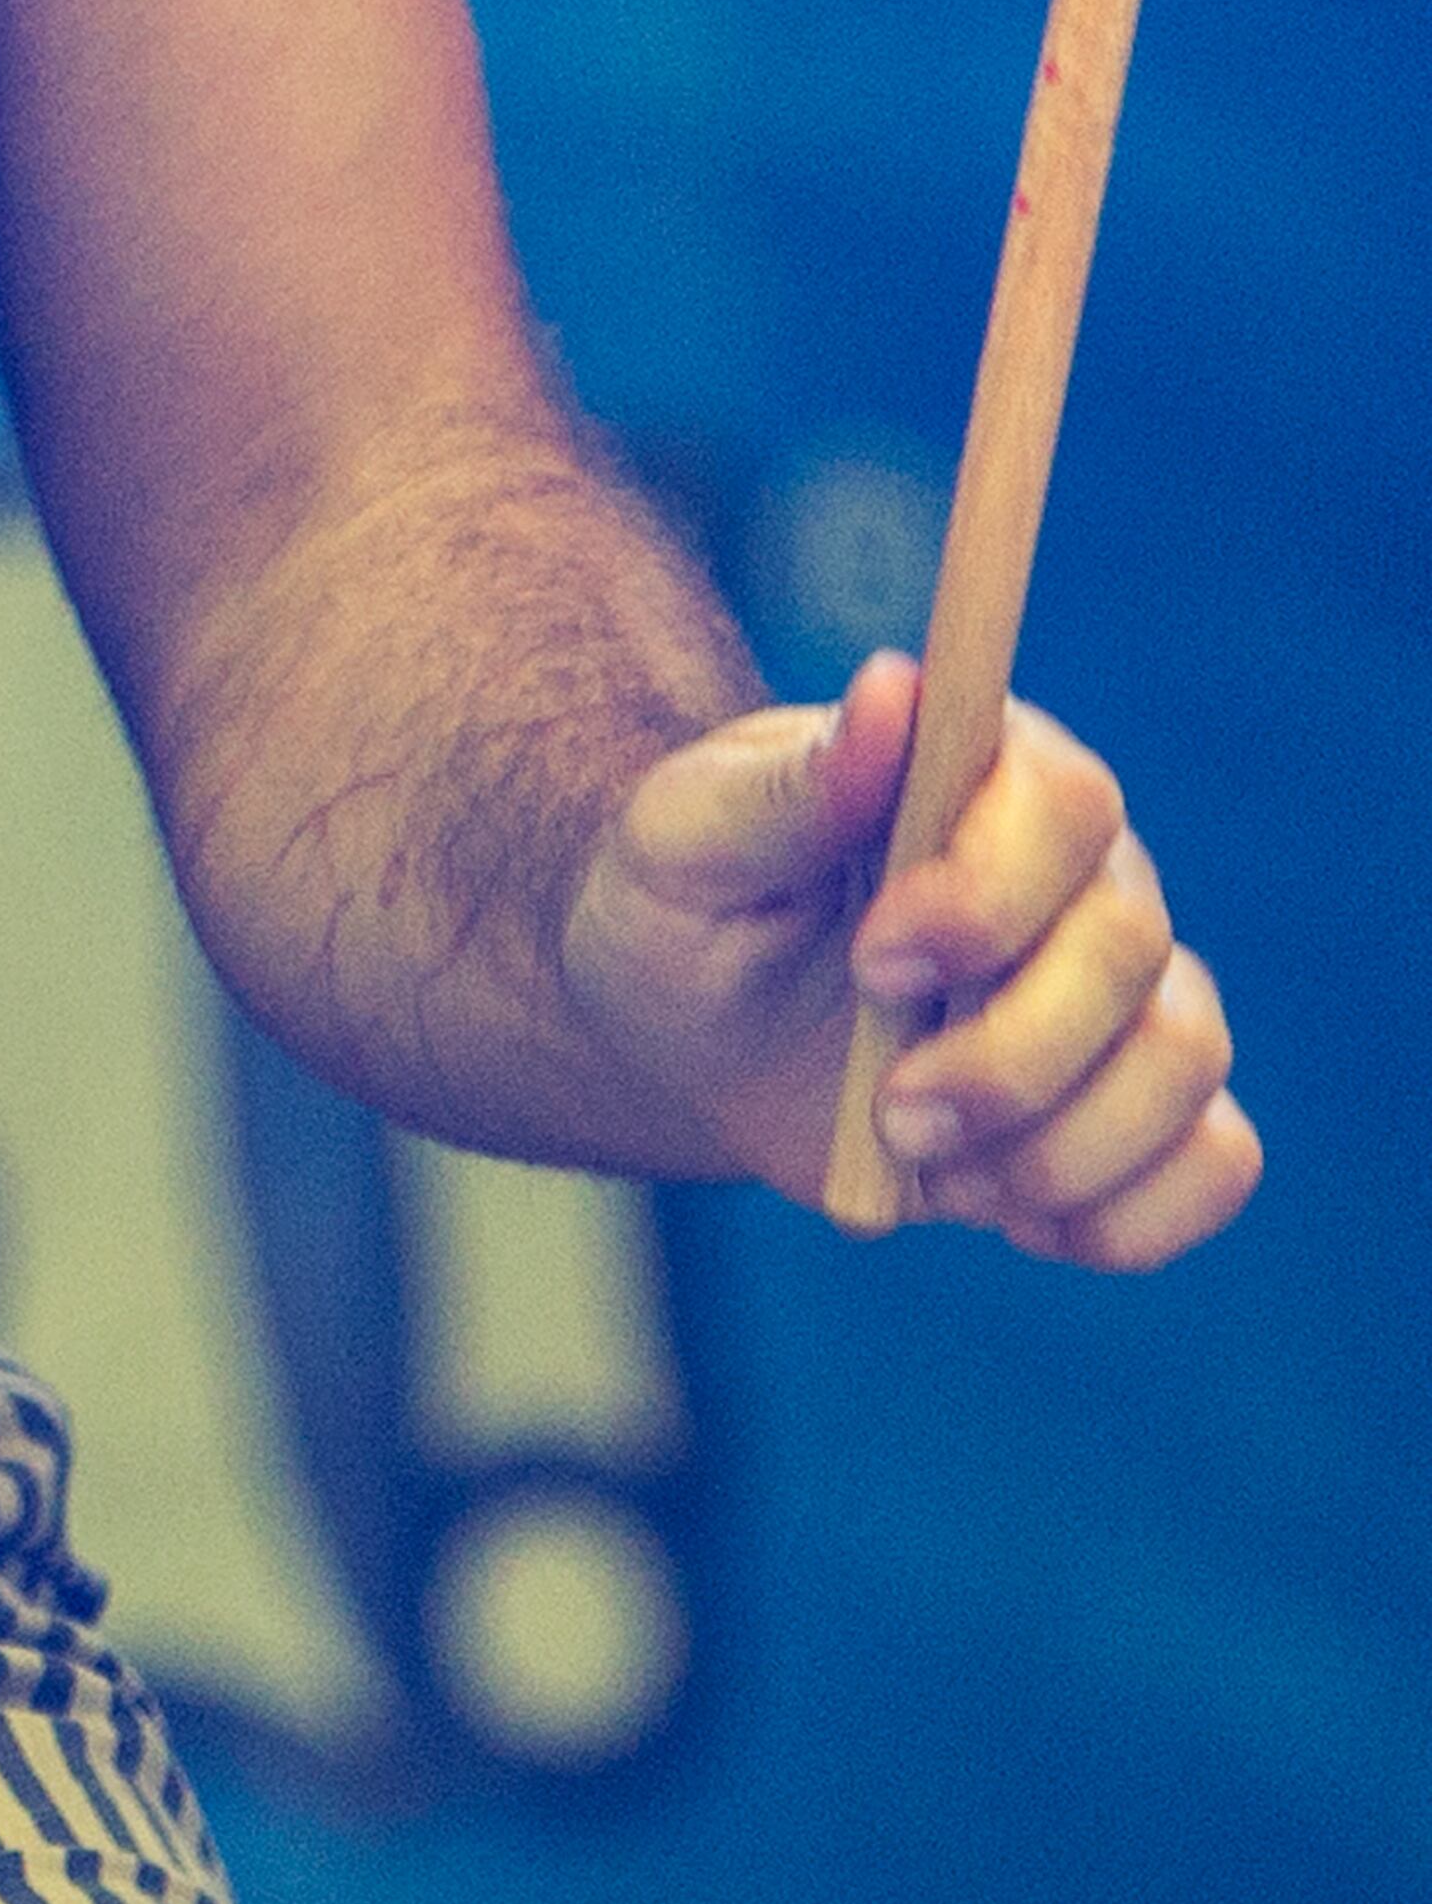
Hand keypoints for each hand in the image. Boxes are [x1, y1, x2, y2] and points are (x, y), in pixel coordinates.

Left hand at [561, 650, 1258, 1267]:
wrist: (691, 1030)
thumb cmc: (685, 904)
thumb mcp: (687, 838)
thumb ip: (789, 784)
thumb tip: (894, 687)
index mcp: (981, 770)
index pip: (1068, 802)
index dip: (990, 896)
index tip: (877, 961)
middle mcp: (1079, 869)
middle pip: (1131, 950)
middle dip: (1008, 1058)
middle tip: (888, 1109)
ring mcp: (1124, 991)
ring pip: (1184, 1059)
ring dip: (1059, 1148)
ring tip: (928, 1163)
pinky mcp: (1137, 1105)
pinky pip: (1216, 1159)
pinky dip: (1127, 1214)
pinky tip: (1012, 1216)